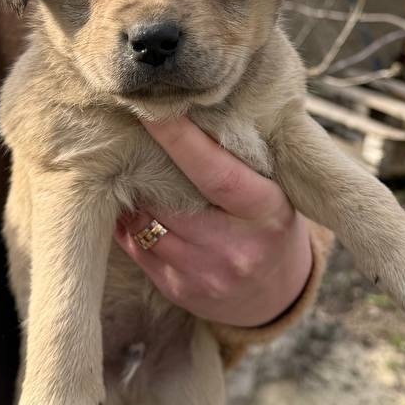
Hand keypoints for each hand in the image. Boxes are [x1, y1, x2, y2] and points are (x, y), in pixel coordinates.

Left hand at [113, 118, 312, 327]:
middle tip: (127, 140)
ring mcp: (206, 274)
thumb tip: (182, 120)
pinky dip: (129, 226)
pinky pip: (137, 250)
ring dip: (133, 199)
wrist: (277, 294)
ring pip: (146, 226)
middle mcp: (236, 248)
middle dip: (144, 171)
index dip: (181, 141)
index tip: (153, 110)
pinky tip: (131, 209)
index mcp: (266, 212)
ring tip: (128, 175)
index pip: (217, 173)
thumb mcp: (272, 191)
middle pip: (171, 202)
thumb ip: (238, 164)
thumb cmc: (269, 224)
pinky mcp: (179, 290)